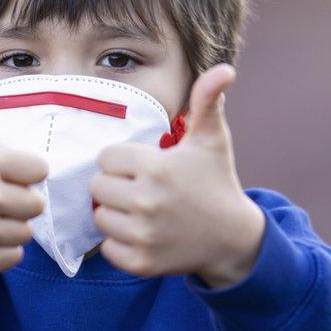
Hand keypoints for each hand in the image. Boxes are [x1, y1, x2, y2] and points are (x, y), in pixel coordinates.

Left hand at [90, 64, 264, 286]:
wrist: (233, 238)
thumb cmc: (216, 182)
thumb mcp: (211, 140)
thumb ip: (207, 101)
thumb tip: (224, 68)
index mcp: (157, 168)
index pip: (106, 158)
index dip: (123, 161)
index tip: (146, 167)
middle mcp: (147, 201)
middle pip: (97, 187)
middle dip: (116, 186)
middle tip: (142, 190)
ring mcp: (144, 235)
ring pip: (100, 217)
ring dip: (116, 214)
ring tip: (143, 211)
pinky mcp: (141, 262)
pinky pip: (108, 247)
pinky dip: (120, 243)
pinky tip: (143, 234)